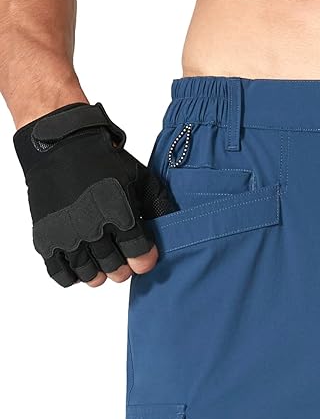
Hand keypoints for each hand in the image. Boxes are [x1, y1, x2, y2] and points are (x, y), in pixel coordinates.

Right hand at [13, 102, 174, 287]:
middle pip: (116, 270)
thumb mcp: (142, 179)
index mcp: (119, 214)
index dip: (145, 261)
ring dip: (99, 273)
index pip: (140, 258)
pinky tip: (79, 263)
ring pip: (90, 275)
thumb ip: (159, 207)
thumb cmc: (105, 161)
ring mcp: (67, 234)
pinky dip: (71, 275)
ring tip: (100, 260)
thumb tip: (174, 230)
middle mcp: (92, 228)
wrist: (61, 143)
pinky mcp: (46, 237)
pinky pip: (60, 273)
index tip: (143, 256)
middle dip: (123, 267)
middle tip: (121, 257)